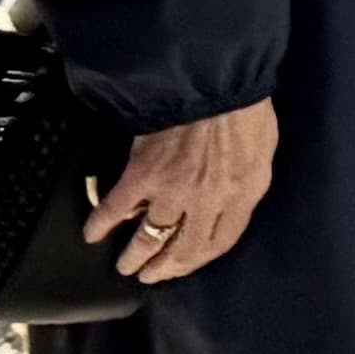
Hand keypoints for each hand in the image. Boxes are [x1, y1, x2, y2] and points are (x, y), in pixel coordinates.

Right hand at [91, 102, 275, 285]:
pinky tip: (92, 233)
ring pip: (150, 237)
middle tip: (150, 276)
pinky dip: (101, 223)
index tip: (183, 266)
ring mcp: (174, 191)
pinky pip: (116, 209)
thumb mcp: (262, 148)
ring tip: (124, 265)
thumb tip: (235, 195)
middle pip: (183, 250)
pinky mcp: (142, 175)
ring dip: (134, 255)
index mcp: (243, 194)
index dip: (198, 259)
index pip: (220, 243)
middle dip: (164, 268)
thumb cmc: (244, 106)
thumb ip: (249, 178)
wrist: (214, 78)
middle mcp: (209, 201)